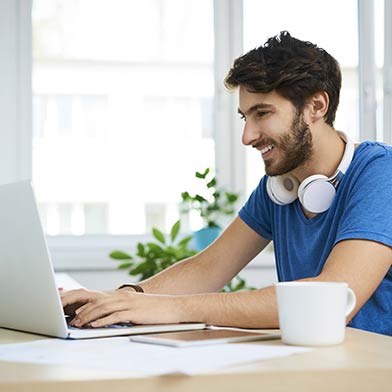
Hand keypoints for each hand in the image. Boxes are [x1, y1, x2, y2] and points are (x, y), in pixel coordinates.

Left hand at [60, 288, 185, 327]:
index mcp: (124, 295)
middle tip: (73, 320)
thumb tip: (109, 318)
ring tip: (79, 324)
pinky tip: (95, 325)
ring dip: (89, 316)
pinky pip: (115, 316)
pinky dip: (103, 321)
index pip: (100, 298)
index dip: (86, 304)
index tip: (75, 312)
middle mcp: (124, 297)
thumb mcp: (137, 307)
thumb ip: (123, 310)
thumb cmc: (156, 309)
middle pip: (98, 302)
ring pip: (104, 308)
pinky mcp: (135, 313)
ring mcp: (129, 304)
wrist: (174, 307)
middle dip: (83, 311)